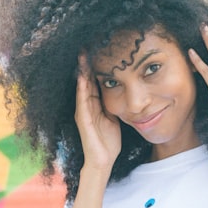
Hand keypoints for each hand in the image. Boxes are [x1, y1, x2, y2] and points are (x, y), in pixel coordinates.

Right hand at [75, 53, 120, 170]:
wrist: (103, 161)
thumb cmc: (109, 141)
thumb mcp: (115, 117)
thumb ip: (116, 104)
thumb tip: (125, 91)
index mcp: (95, 105)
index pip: (94, 81)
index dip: (95, 66)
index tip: (98, 49)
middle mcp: (86, 106)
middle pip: (85, 80)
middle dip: (85, 64)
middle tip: (85, 45)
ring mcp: (83, 113)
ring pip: (82, 87)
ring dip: (81, 72)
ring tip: (82, 55)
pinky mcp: (83, 121)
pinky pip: (82, 101)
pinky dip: (82, 89)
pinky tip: (82, 77)